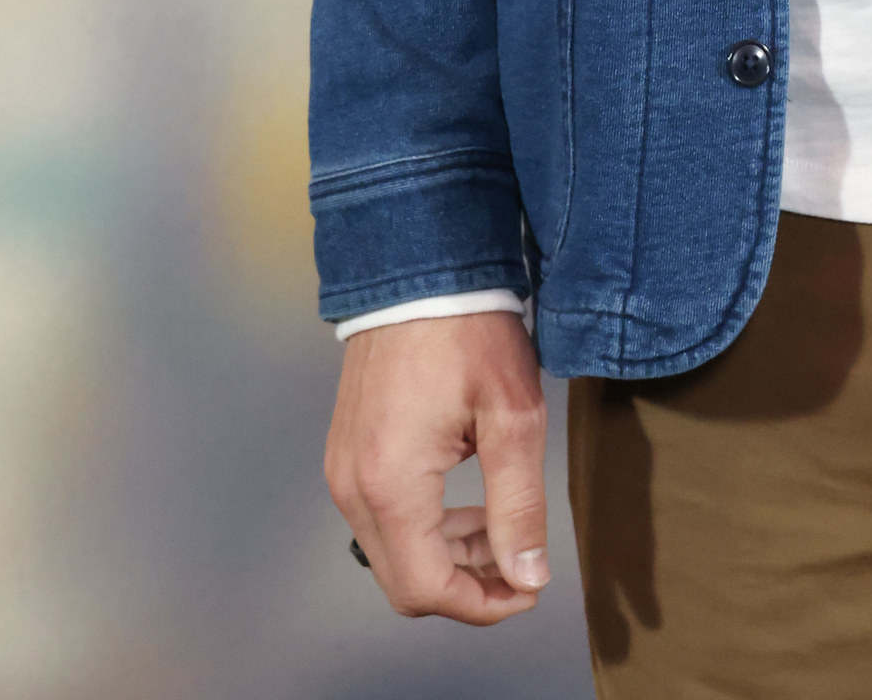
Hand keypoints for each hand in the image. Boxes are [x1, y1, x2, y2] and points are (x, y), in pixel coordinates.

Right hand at [325, 314, 551, 623]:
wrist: (420, 267)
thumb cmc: (470, 330)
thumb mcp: (513, 415)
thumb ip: (518, 504)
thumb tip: (528, 576)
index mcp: (390, 484)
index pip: (427, 588)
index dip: (483, 604)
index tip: (529, 588)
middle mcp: (352, 487)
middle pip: (403, 582)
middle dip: (467, 586)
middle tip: (519, 565)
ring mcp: (342, 470)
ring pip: (391, 554)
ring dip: (447, 558)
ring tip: (500, 531)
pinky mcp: (346, 453)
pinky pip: (382, 519)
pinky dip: (425, 528)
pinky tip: (466, 504)